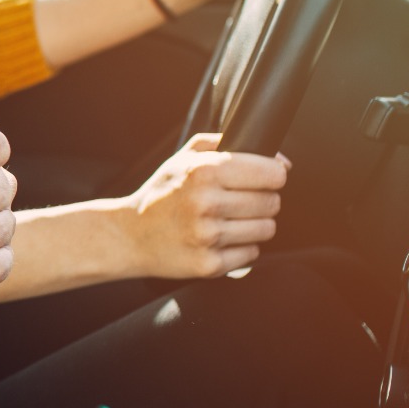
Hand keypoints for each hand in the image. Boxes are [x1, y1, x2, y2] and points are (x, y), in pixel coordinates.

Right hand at [118, 133, 288, 278]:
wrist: (129, 235)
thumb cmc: (161, 194)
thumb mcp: (183, 157)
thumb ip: (226, 143)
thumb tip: (280, 159)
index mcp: (203, 171)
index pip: (271, 173)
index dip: (272, 175)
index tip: (264, 178)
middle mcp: (206, 202)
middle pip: (272, 202)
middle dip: (262, 200)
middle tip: (238, 201)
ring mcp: (208, 236)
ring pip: (267, 228)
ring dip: (254, 225)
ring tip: (228, 221)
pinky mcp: (209, 264)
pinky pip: (252, 253)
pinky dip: (241, 248)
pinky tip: (219, 240)